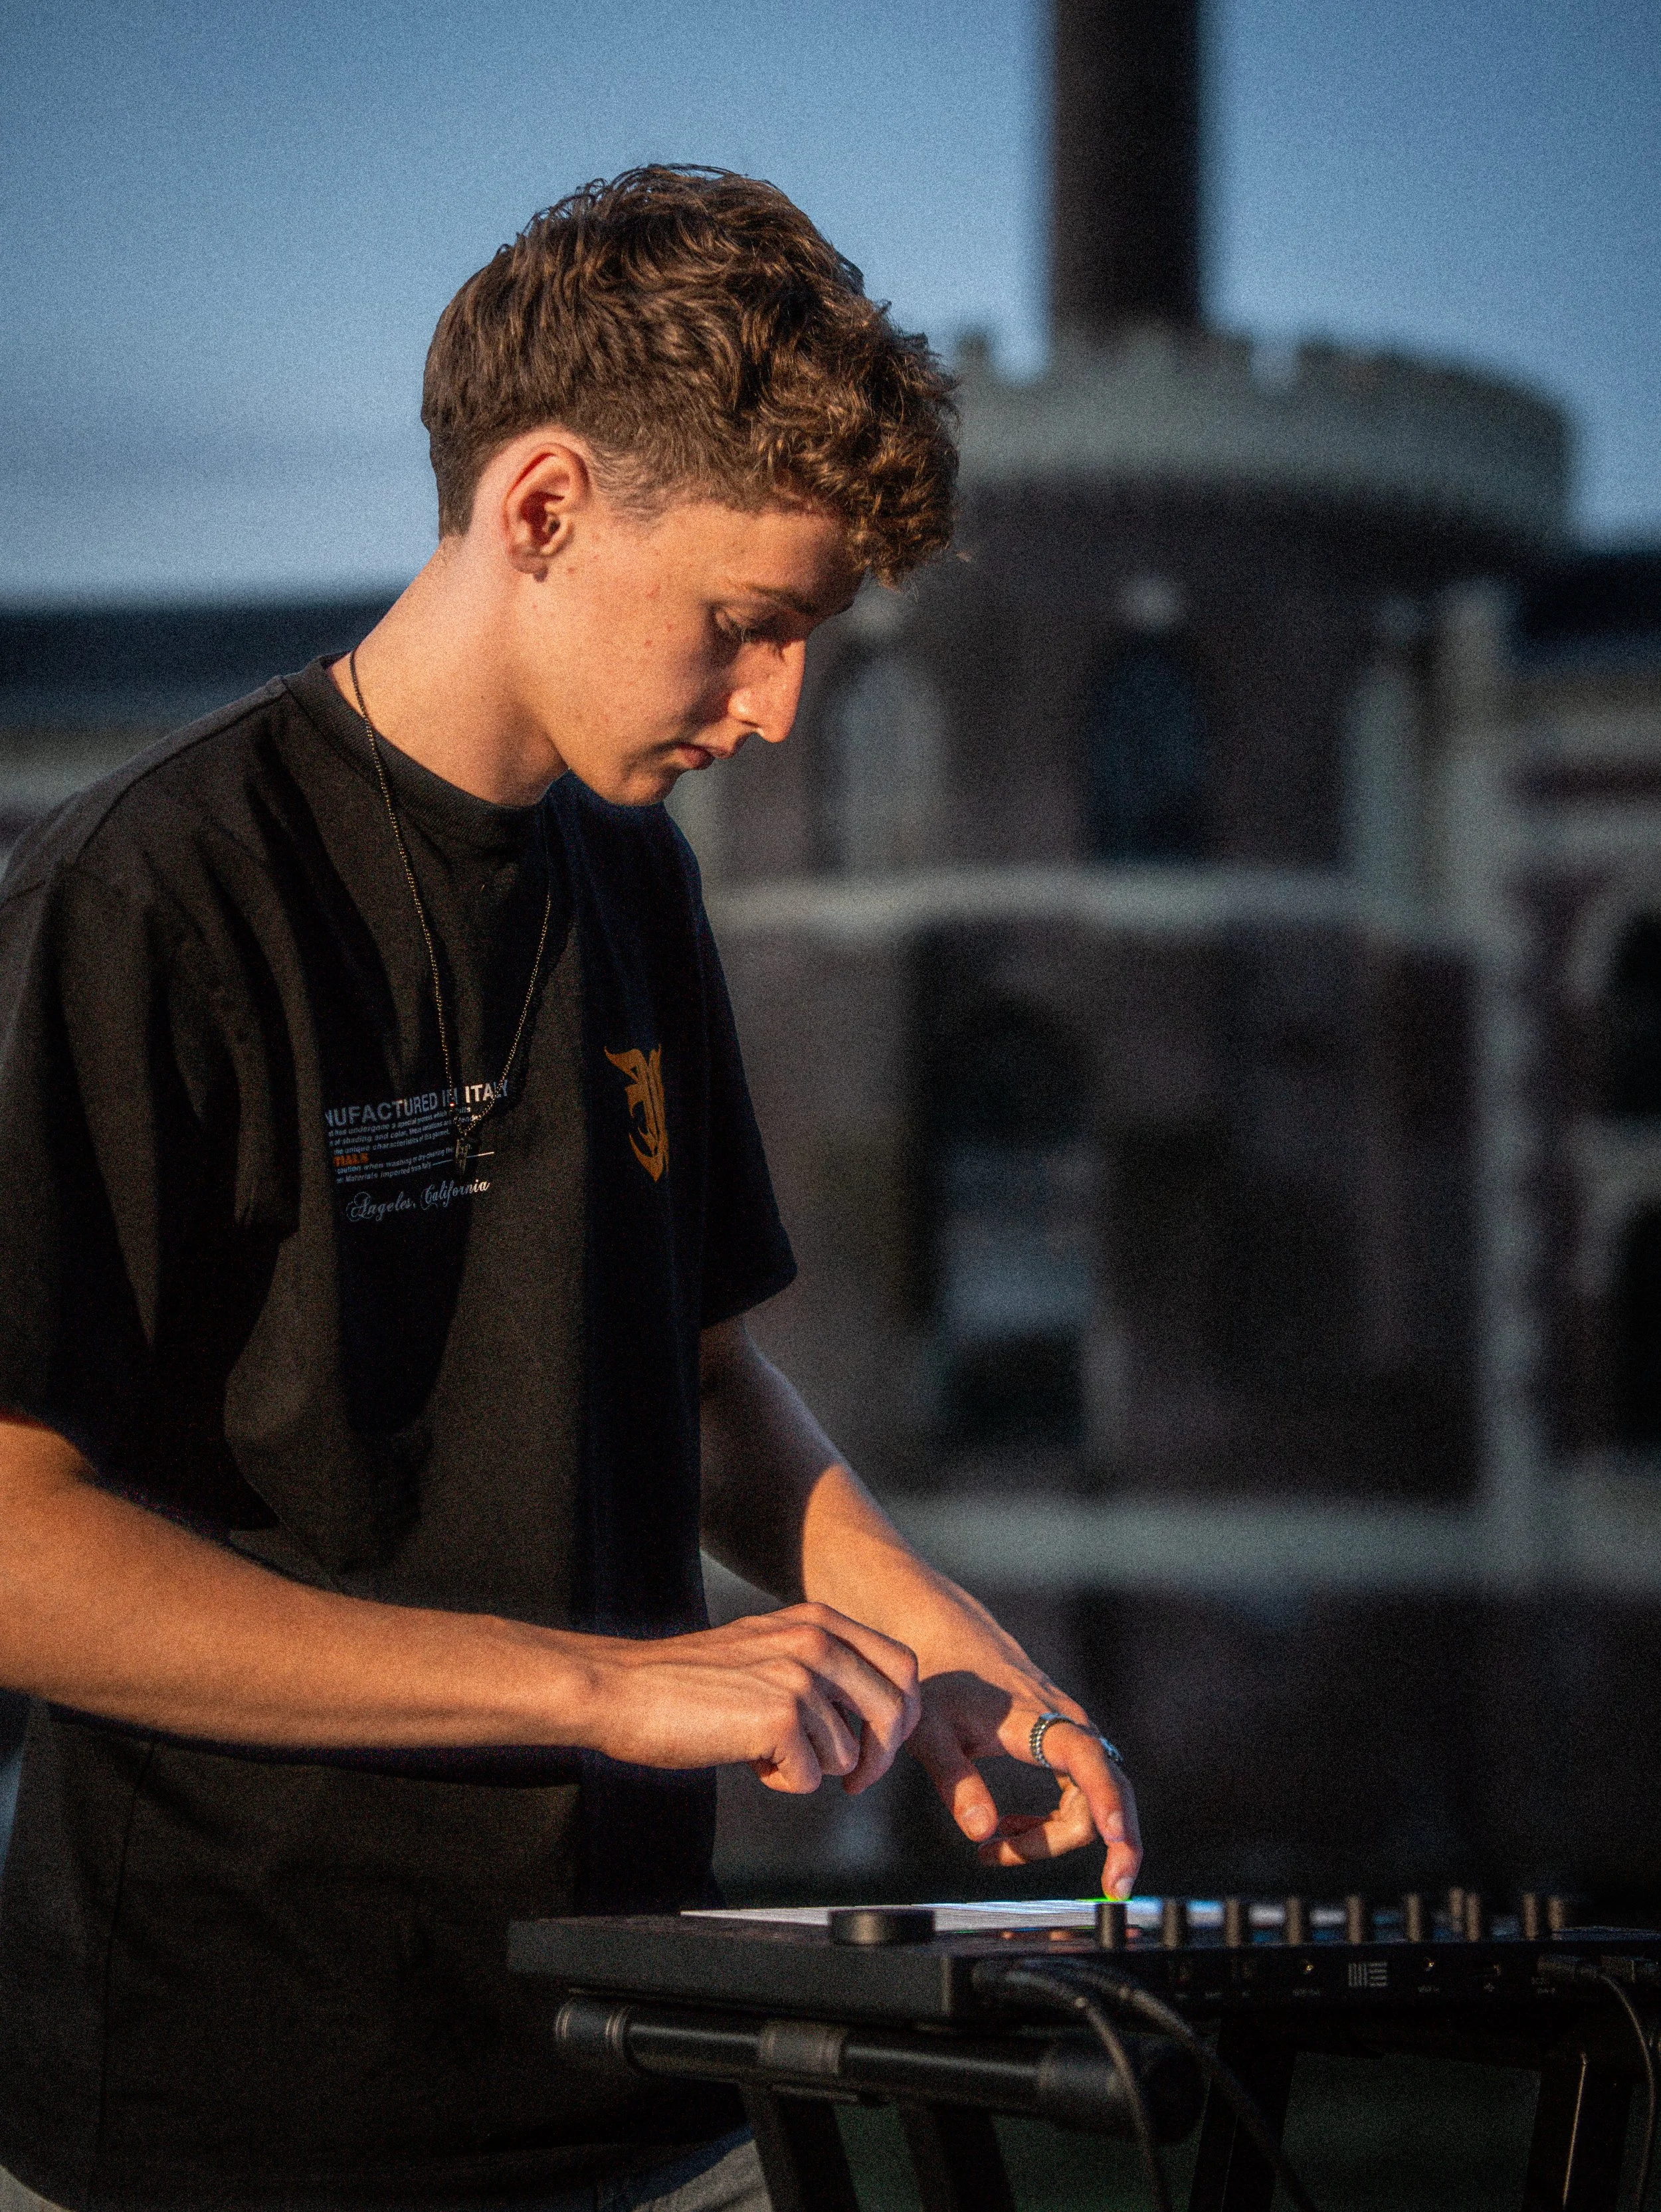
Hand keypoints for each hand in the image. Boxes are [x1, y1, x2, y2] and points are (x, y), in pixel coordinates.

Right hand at [590, 1603, 920, 1794]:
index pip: (903, 1665)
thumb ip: (818, 1664)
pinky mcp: (779, 1718)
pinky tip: (746, 1758)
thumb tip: (871, 1714)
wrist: (623, 1689)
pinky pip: (809, 1779)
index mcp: (818, 1620)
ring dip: (810, 1767)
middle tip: (852, 1781)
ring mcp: (799, 1677)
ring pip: (847, 1754)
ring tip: (761, 1748)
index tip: (879, 1745)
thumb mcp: (766, 1648)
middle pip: (894, 1711)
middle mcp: (815, 1640)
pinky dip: (781, 1781)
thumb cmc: (687, 1681)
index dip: (901, 1715)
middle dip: (879, 1758)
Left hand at [906, 1642, 1141, 1900]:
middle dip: (1116, 1842)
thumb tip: (981, 1833)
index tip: (1116, 1836)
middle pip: (1106, 1791)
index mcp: (1039, 1720)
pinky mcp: (1067, 1745)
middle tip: (1110, 1891)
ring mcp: (1073, 1735)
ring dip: (1057, 1839)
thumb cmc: (942, 1685)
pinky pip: (1080, 1795)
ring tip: (996, 1851)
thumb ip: (955, 1782)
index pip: (1085, 1759)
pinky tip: (1010, 1829)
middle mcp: (1069, 1725)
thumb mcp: (930, 1733)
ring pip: (1094, 1800)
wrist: (954, 1642)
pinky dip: (1053, 1825)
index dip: (1105, 1799)